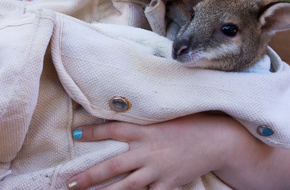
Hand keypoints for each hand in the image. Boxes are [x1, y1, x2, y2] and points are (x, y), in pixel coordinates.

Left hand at [67, 113, 237, 189]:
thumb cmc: (192, 123)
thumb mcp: (166, 115)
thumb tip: (127, 107)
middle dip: (89, 177)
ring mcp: (158, 170)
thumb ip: (146, 116)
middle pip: (112, 166)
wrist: (219, 140)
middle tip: (70, 183)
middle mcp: (148, 151)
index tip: (76, 132)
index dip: (94, 132)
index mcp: (146, 130)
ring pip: (125, 187)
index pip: (114, 129)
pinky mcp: (169, 184)